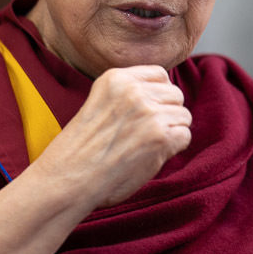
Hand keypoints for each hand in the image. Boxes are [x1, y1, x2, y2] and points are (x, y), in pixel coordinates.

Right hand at [41, 65, 191, 208]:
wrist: (68, 179)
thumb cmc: (81, 150)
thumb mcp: (99, 104)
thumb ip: (128, 95)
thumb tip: (166, 95)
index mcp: (116, 78)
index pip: (160, 74)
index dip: (158, 95)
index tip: (146, 113)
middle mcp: (134, 90)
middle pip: (175, 94)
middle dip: (167, 114)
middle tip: (145, 135)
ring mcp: (149, 112)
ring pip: (183, 115)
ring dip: (171, 132)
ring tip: (145, 146)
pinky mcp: (160, 136)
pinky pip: (185, 136)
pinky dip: (173, 149)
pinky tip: (151, 156)